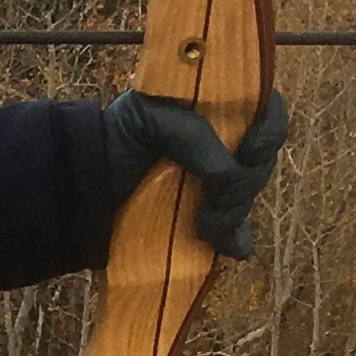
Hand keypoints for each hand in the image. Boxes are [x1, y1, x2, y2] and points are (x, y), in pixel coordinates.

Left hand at [101, 84, 288, 257]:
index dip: (270, 131)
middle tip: (214, 202)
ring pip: (249, 194)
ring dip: (234, 213)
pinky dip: (236, 238)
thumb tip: (232, 173)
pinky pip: (236, 228)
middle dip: (245, 184)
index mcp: (215, 106)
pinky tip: (230, 248)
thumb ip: (193, 137)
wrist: (85, 179)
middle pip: (261, 159)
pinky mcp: (208, 212)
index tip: (250, 153)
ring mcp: (217, 179)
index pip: (265, 111)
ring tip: (204, 227)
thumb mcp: (149, 120)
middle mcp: (224, 140)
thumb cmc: (116, 136)